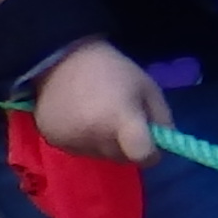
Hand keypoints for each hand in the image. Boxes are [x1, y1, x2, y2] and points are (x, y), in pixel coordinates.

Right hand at [32, 38, 167, 162]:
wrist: (60, 59)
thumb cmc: (112, 71)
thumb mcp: (148, 88)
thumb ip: (162, 119)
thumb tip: (164, 145)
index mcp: (120, 119)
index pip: (142, 155)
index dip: (151, 154)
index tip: (151, 144)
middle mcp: (94, 135)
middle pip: (122, 158)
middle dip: (129, 147)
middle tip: (123, 122)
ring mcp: (71, 140)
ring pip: (102, 156)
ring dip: (107, 144)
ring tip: (100, 117)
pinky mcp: (53, 141)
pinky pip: (80, 151)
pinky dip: (86, 142)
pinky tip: (82, 120)